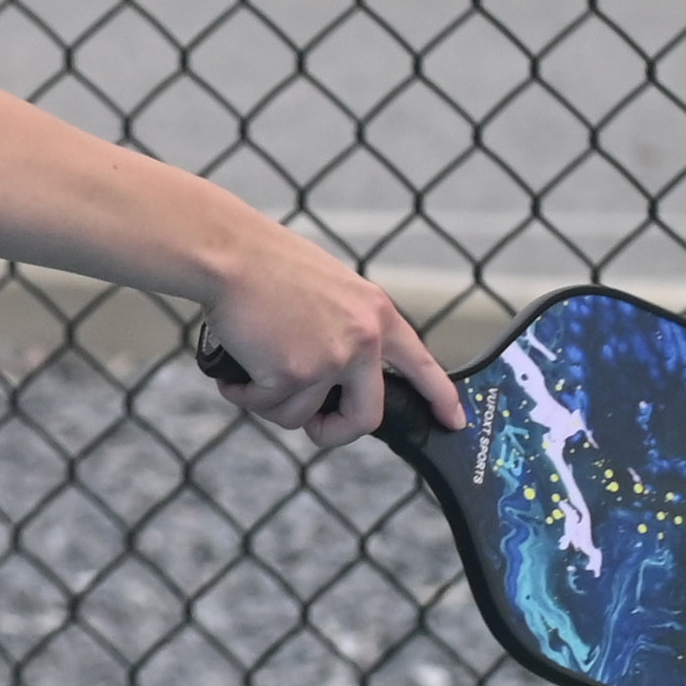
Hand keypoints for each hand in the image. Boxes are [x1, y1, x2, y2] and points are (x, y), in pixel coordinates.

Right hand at [190, 228, 460, 448]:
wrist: (230, 254)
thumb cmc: (267, 266)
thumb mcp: (329, 291)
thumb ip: (344, 329)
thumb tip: (332, 379)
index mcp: (377, 314)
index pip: (421, 364)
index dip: (440, 397)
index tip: (455, 422)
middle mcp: (363, 339)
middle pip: (365, 416)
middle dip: (335, 431)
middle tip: (314, 428)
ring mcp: (330, 358)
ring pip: (301, 415)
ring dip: (271, 402)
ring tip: (251, 369)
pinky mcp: (293, 373)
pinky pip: (267, 405)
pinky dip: (244, 395)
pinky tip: (233, 372)